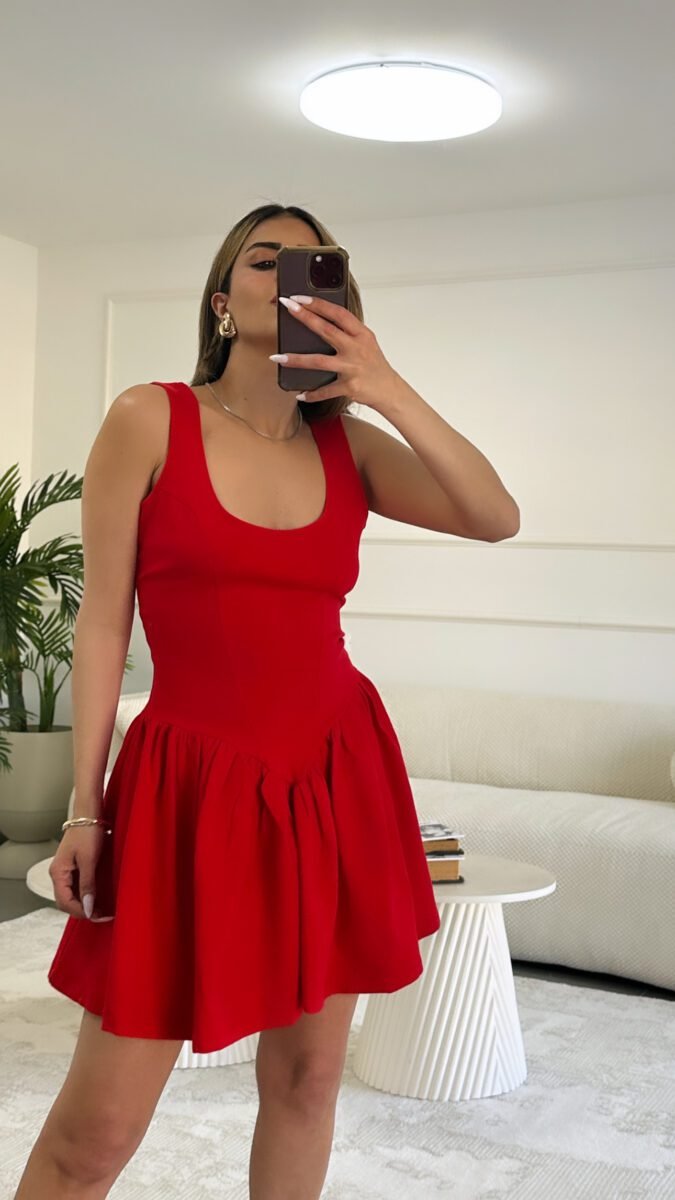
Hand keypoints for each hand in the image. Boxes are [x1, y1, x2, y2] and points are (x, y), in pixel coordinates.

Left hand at [273, 295, 399, 409]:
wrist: (389, 390)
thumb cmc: (373, 364)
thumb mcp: (365, 341)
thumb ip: (347, 331)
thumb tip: (319, 319)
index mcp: (361, 334)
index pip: (338, 313)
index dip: (319, 303)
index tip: (300, 297)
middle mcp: (356, 348)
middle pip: (326, 330)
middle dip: (305, 317)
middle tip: (287, 307)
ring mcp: (352, 368)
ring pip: (319, 361)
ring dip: (296, 360)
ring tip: (277, 358)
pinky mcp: (349, 387)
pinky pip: (325, 390)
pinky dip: (312, 394)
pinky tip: (299, 394)